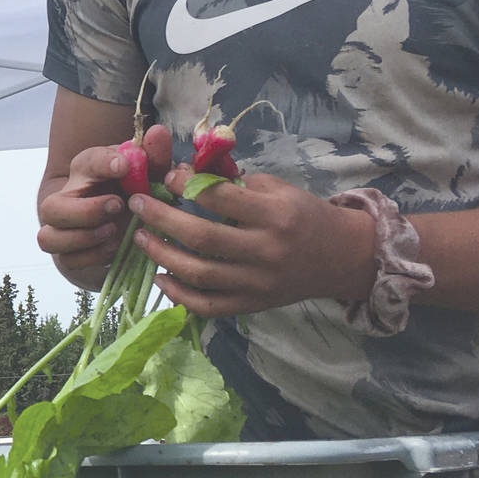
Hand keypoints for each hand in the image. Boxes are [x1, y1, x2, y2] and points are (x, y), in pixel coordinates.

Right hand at [38, 123, 174, 278]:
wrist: (121, 226)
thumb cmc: (132, 193)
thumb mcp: (148, 175)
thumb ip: (153, 156)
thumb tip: (158, 132)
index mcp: (86, 172)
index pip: (87, 161)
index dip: (103, 162)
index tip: (124, 165)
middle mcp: (65, 200)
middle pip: (50, 207)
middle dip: (85, 211)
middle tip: (117, 206)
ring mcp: (61, 231)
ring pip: (48, 238)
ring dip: (83, 237)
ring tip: (113, 231)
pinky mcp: (67, 256)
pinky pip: (68, 260)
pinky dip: (93, 256)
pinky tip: (114, 247)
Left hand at [128, 164, 378, 318]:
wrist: (342, 257)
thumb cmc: (304, 215)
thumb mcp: (279, 189)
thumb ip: (236, 182)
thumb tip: (190, 171)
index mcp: (275, 215)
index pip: (222, 199)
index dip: (187, 186)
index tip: (166, 176)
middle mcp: (266, 251)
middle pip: (204, 238)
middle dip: (163, 220)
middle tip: (136, 205)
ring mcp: (258, 283)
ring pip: (201, 275)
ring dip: (163, 256)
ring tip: (140, 239)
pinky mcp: (253, 305)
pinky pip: (209, 306)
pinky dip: (180, 295)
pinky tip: (160, 277)